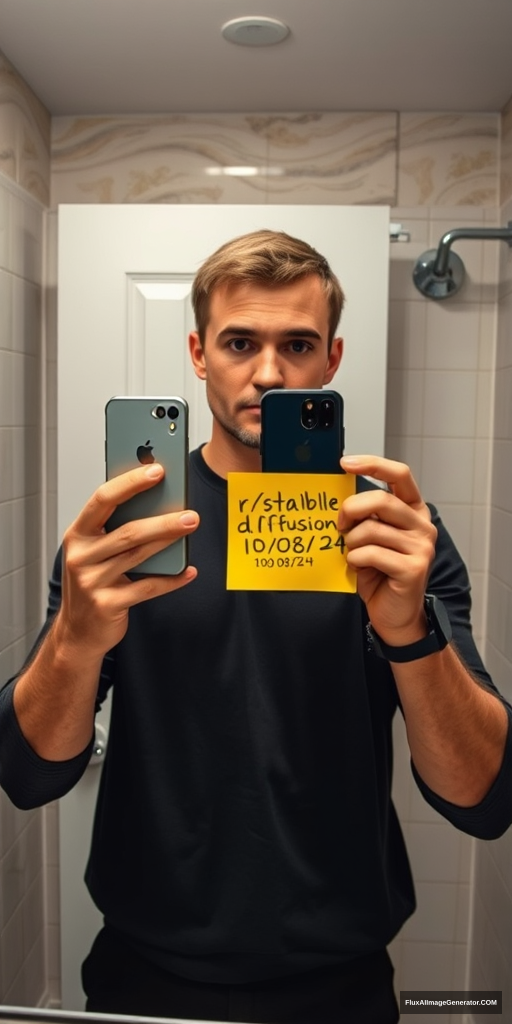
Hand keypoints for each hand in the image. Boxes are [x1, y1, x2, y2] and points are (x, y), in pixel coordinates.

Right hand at [59, 463, 198, 658]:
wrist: (78, 630)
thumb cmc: (91, 581)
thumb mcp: (95, 550)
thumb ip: (116, 527)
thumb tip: (158, 499)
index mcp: (78, 534)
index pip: (102, 500)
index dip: (130, 483)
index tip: (157, 470)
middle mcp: (81, 556)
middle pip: (127, 531)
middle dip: (161, 519)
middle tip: (189, 512)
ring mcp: (92, 582)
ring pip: (138, 555)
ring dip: (168, 540)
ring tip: (190, 527)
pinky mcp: (108, 604)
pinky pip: (147, 587)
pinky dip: (171, 579)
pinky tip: (189, 571)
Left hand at [339, 456, 436, 644]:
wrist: (394, 614)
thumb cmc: (379, 574)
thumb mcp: (370, 537)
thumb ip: (364, 516)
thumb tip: (339, 498)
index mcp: (413, 510)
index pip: (400, 475)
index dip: (372, 464)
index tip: (345, 463)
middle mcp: (422, 525)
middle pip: (381, 500)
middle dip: (351, 509)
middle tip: (339, 525)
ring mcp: (421, 547)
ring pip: (372, 529)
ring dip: (352, 542)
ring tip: (352, 554)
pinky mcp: (413, 568)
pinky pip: (371, 553)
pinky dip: (356, 560)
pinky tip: (359, 568)